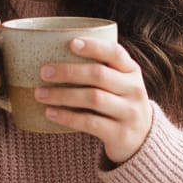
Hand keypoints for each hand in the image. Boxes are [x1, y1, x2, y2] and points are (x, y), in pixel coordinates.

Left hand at [35, 38, 152, 163]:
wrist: (143, 140)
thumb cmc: (119, 103)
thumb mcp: (119, 84)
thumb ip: (99, 70)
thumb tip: (51, 54)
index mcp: (132, 71)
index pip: (115, 53)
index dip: (94, 47)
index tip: (71, 43)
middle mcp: (134, 90)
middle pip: (99, 75)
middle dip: (68, 72)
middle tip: (44, 72)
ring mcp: (129, 113)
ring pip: (93, 98)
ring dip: (63, 95)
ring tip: (40, 94)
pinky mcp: (120, 134)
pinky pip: (90, 123)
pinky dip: (67, 117)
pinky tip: (50, 113)